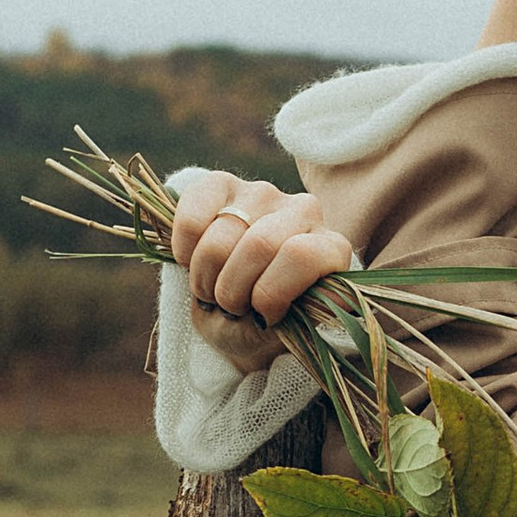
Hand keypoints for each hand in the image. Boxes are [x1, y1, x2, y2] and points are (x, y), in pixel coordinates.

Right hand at [166, 177, 354, 358]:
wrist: (234, 316)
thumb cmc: (264, 323)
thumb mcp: (285, 331)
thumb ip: (297, 314)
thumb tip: (289, 299)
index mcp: (331, 248)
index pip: (301, 255)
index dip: (270, 294)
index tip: (263, 316)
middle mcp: (305, 210)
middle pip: (259, 244)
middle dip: (233, 290)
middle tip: (230, 306)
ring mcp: (264, 193)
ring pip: (222, 236)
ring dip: (206, 276)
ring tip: (212, 290)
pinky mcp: (221, 184)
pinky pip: (192, 217)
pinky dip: (185, 251)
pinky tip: (192, 261)